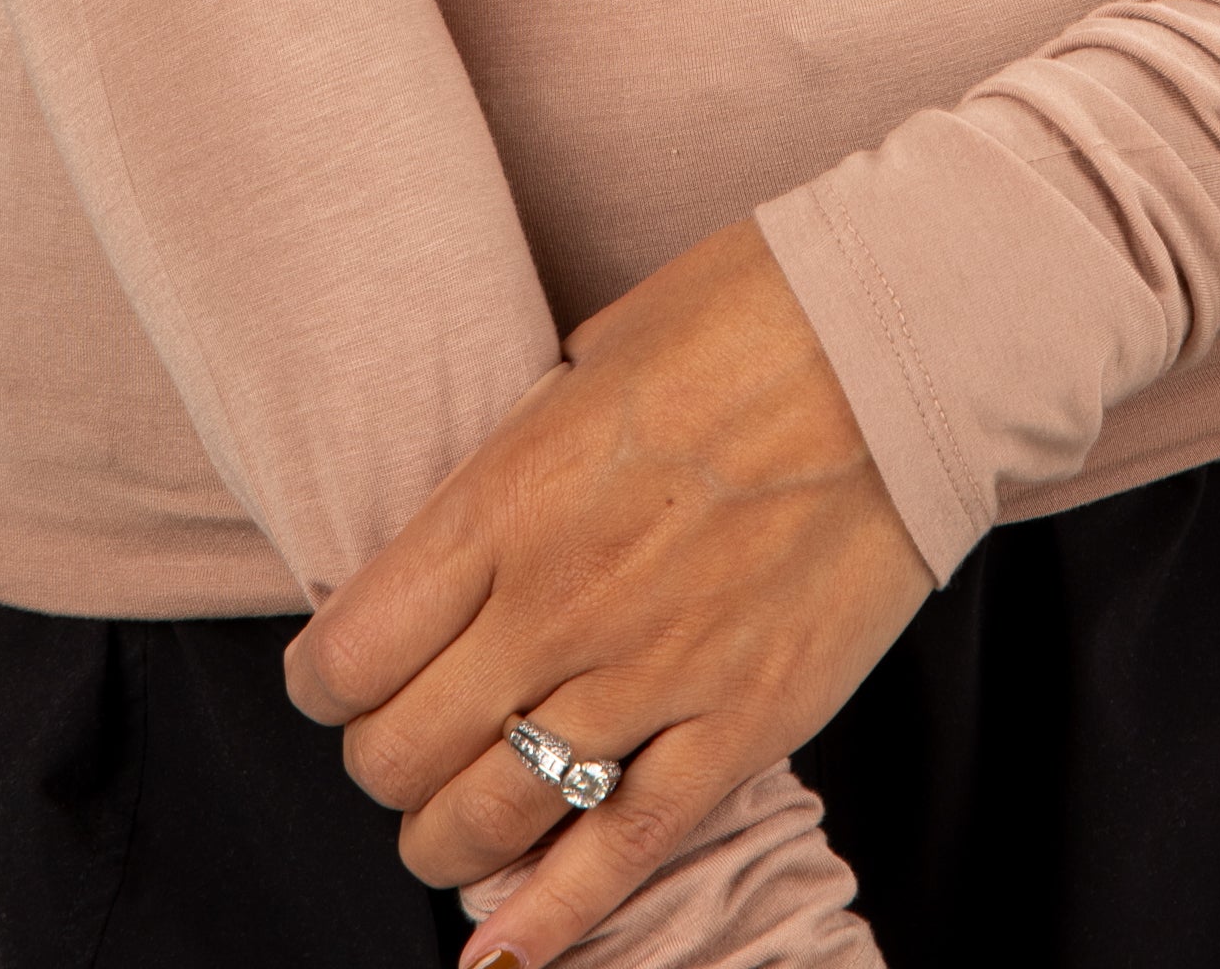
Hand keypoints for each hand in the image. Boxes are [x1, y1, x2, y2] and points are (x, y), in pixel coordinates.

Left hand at [283, 216, 929, 965]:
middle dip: (382, 766)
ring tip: (452, 828)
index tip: (334, 683)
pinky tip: (507, 956)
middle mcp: (557, 603)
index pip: (351, 652)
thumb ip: (525, 459)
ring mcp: (651, 675)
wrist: (896, 343)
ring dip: (449, 841)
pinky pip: (625, 854)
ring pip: (493, 819)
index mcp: (504, 500)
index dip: (323, 685)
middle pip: (404, 752)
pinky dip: (554, 920)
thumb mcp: (586, 359)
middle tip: (403, 746)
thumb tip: (485, 517)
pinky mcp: (742, 725)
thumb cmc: (745, 314)